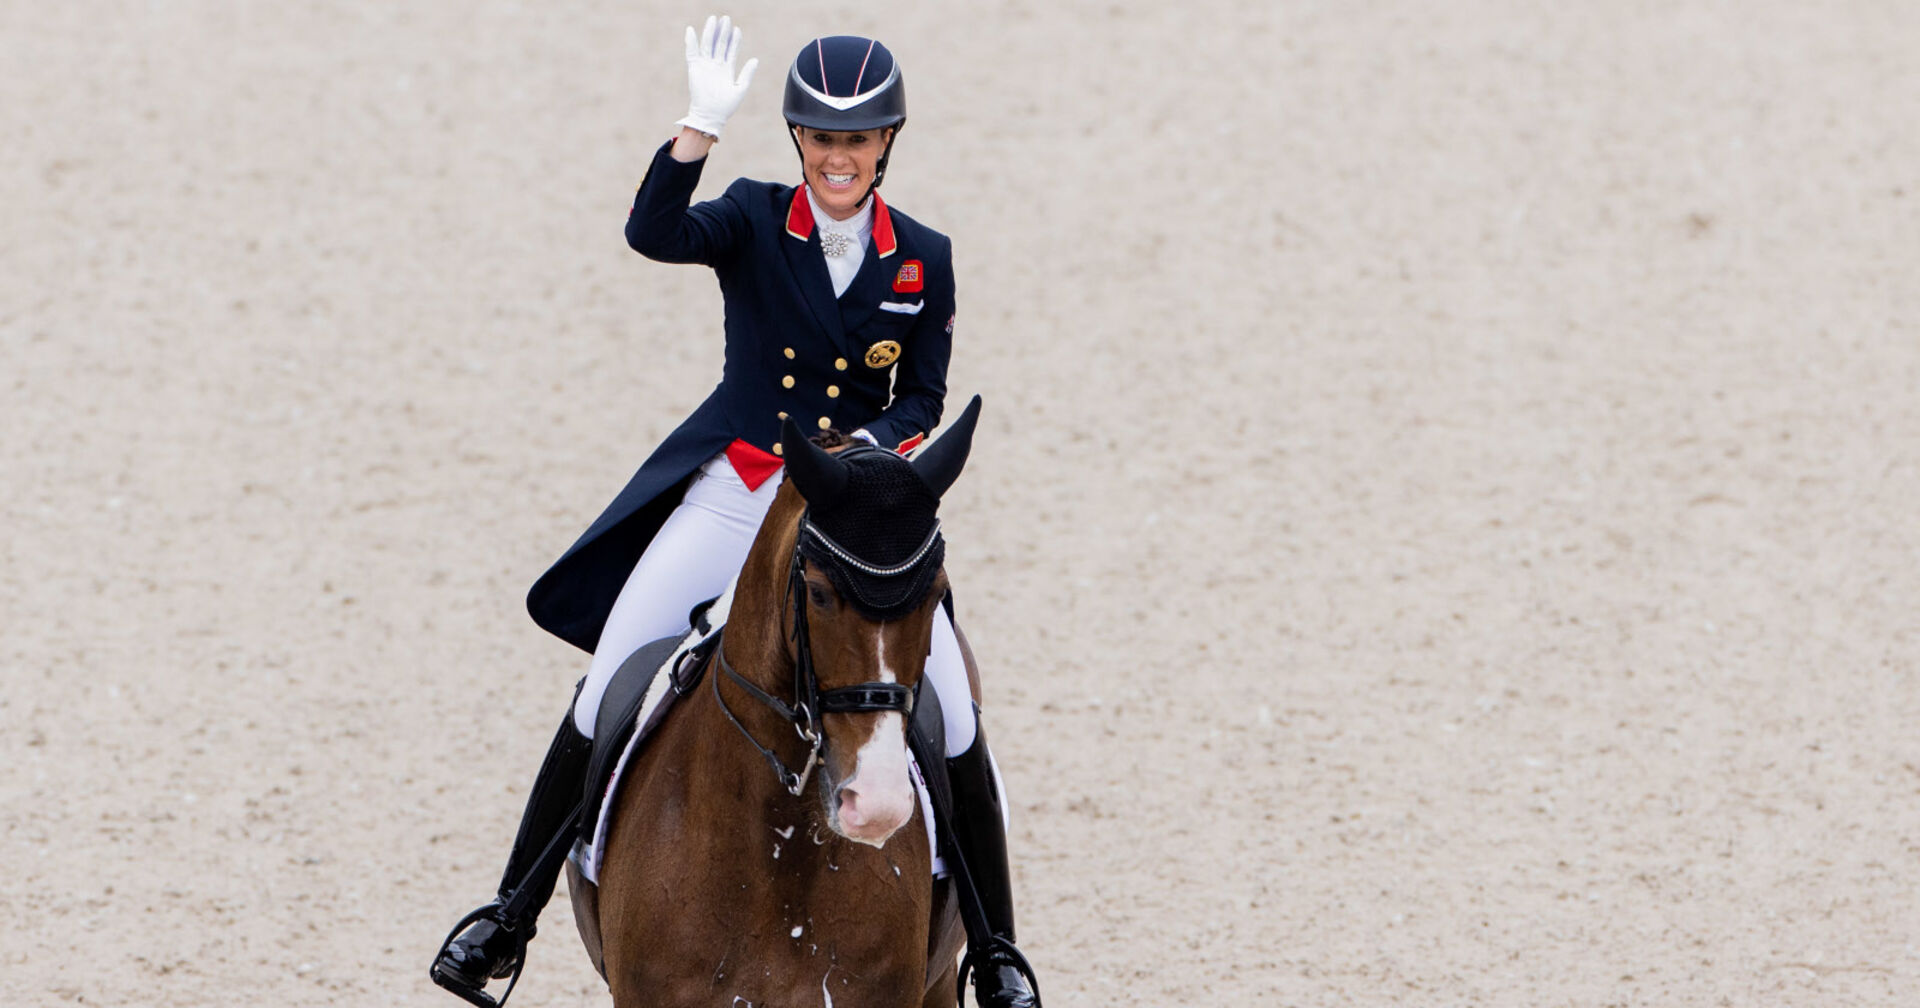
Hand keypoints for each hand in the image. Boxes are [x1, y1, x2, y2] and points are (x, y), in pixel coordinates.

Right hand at [676, 14, 756, 138]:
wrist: (711, 116)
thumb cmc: (726, 106)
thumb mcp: (740, 89)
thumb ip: (747, 74)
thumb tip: (755, 59)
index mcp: (727, 69)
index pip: (731, 50)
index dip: (734, 40)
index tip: (737, 29)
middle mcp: (715, 65)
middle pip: (719, 44)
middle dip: (723, 32)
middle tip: (725, 18)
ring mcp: (705, 66)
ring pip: (707, 45)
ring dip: (710, 32)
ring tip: (714, 20)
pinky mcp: (694, 68)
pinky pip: (691, 52)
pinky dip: (691, 41)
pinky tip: (691, 30)